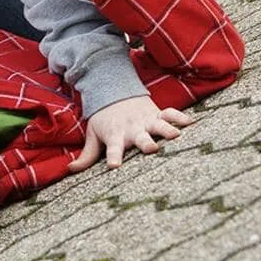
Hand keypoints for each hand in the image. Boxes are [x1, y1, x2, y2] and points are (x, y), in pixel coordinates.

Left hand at [69, 96, 192, 170]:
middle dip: (146, 143)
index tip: (115, 166)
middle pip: (140, 137)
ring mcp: (146, 120)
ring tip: (176, 136)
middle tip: (152, 149)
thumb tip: (69, 171)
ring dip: (166, 129)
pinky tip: (191, 122)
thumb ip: (87, 155)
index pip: (112, 149)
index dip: (113, 157)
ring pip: (158, 125)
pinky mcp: (157, 113)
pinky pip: (170, 113)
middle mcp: (132, 129)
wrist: (113, 90)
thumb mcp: (93, 135)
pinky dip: (180, 117)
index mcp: (115, 136)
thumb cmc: (104, 120)